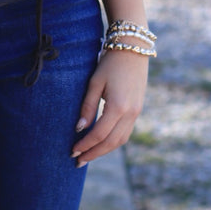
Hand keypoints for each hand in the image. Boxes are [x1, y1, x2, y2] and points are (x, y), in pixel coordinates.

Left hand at [71, 49, 148, 165]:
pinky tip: (101, 142)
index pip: (99, 134)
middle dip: (94, 153)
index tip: (73, 151)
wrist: (133, 48)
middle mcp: (130, 113)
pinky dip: (113, 141)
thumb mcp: (95, 83)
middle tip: (78, 161)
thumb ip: (87, 107)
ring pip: (121, 140)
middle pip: (111, 143)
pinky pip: (126, 132)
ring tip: (88, 155)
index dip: (86, 144)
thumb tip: (79, 128)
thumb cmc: (110, 63)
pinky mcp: (138, 110)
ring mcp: (136, 112)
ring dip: (104, 150)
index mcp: (118, 107)